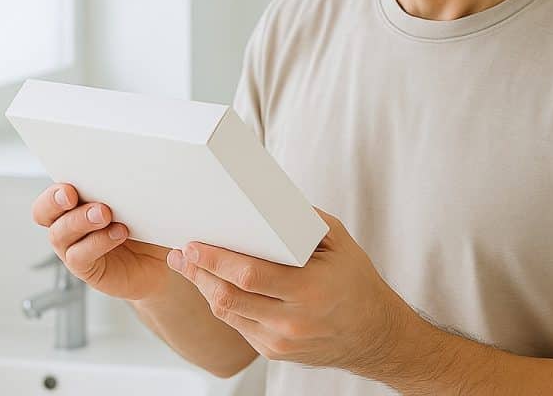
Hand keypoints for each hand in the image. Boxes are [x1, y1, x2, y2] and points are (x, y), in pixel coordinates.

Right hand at [31, 183, 171, 300]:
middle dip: (53, 200)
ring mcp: (77, 245)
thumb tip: (141, 168)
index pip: (56, 186)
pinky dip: (97, 242)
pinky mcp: (88, 267)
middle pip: (43, 210)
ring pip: (59, 233)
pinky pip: (79, 256)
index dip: (56, 183)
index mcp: (83, 196)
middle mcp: (73, 220)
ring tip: (104, 214)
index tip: (69, 178)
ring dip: (79, 220)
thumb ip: (137, 184)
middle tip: (71, 195)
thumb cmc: (155, 218)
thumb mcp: (148, 196)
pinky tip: (118, 233)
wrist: (169, 254)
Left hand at [166, 207, 413, 371]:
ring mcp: (280, 340)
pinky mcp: (274, 351)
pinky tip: (213, 284)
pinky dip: (223, 302)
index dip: (216, 261)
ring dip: (204, 288)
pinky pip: (239, 324)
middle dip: (199, 273)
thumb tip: (270, 201)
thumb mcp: (340, 242)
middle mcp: (292, 320)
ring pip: (228, 313)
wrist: (372, 334)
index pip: (250, 275)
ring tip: (187, 266)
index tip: (194, 244)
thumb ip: (305, 221)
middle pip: (229, 297)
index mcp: (310, 289)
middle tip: (180, 252)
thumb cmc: (356, 280)